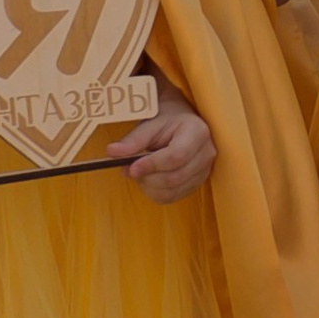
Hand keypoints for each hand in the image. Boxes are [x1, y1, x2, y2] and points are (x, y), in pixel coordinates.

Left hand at [112, 78, 217, 203]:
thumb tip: (112, 152)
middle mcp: (206, 153)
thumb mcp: (150, 123)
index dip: (152, 165)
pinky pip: (173, 197)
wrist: (182, 121)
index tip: (131, 168)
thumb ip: (133, 140)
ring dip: (149, 186)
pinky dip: (155, 192)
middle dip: (147, 178)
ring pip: (172, 190)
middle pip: (175, 177)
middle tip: (128, 169)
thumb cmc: (167, 120)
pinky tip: (149, 178)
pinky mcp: (197, 183)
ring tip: (139, 172)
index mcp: (197, 132)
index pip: (176, 157)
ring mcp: (204, 170)